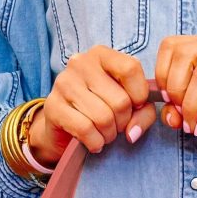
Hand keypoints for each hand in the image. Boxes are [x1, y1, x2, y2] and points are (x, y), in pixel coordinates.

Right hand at [28, 45, 157, 163]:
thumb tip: (133, 132)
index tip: (135, 107)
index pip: (131, 69)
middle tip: (115, 126)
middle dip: (123, 123)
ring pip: (104, 118)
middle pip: (120, 100)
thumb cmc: (100, 112)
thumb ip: (143, 113)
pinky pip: (86, 130)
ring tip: (103, 134)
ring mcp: (64, 83)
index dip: (140, 95)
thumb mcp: (127, 106)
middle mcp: (80, 63)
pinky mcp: (53, 106)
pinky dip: (95, 142)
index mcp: (101, 55)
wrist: (62, 128)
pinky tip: (93, 142)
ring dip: (109, 135)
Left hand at [154, 33, 196, 155]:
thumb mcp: (196, 111)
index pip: (171, 45)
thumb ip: (177, 110)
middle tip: (180, 113)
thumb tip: (168, 113)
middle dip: (174, 89)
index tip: (167, 99)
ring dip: (191, 104)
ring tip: (191, 124)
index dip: (162, 74)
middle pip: (183, 55)